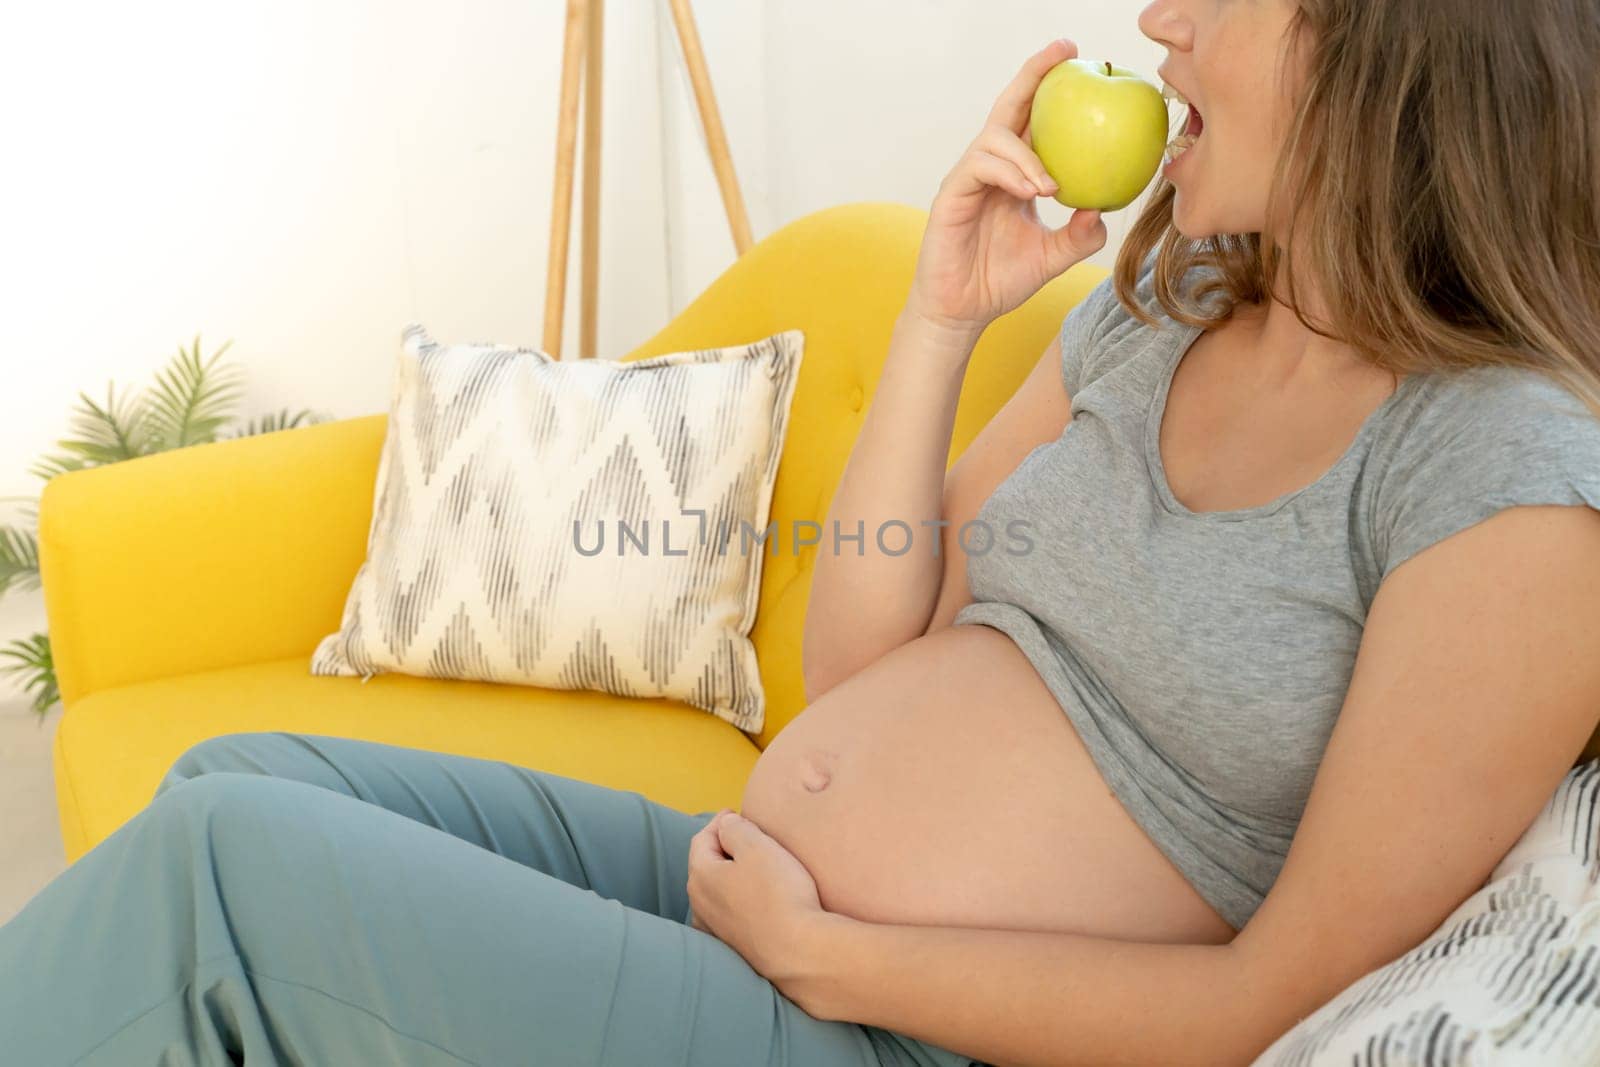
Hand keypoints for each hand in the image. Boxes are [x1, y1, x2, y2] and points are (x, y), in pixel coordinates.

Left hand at [685, 809, 827, 1000]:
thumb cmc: (779, 895)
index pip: (702, 839)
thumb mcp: (757, 846)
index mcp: (700, 876)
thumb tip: (726, 825)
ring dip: (729, 876)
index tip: (735, 813)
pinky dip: (737, 900)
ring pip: (716, 891)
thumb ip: (735, 828)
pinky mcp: (733, 947)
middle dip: (723, 847)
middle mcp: (699, 905)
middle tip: (745, 835)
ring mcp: (714, 930)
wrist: (798, 951)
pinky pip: (728, 914)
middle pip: (706, 865)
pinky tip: (752, 900)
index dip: (719, 822)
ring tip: (751, 867)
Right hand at [909, 38, 1108, 335]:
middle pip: (1009, 107)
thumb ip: (1079, 235)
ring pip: (995, 138)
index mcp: (1013, 174)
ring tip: (1051, 185)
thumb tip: (1104, 209)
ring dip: (1028, 154)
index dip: (1051, 88)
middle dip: (1034, 75)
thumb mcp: (1053, 257)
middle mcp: (989, 168)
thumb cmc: (1000, 282)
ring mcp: (968, 178)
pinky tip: (1033, 190)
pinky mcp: (951, 195)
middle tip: (1064, 52)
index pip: (1032, 122)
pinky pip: (980, 167)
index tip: (1080, 60)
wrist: (963, 312)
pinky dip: (1010, 172)